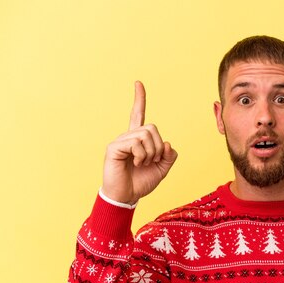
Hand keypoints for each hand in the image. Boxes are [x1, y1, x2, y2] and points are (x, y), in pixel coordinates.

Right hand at [102, 81, 176, 203]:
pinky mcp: (114, 147)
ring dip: (150, 152)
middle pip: (152, 128)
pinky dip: (141, 156)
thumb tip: (167, 143)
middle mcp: (129, 137)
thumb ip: (169, 156)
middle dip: (158, 147)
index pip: (139, 115)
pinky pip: (135, 143)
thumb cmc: (141, 183)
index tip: (138, 83)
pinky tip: (135, 164)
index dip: (139, 99)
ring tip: (143, 164)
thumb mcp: (162, 169)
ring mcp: (121, 141)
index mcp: (139, 140)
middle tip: (152, 161)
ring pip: (146, 135)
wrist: (126, 197)